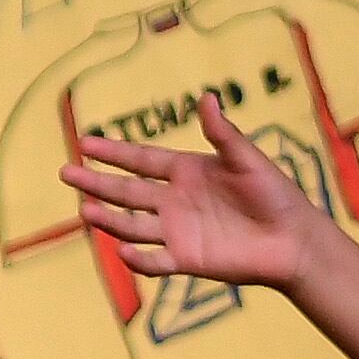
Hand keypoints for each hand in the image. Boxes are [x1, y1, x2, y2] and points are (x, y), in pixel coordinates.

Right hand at [67, 94, 323, 293]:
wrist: (293, 239)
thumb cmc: (274, 194)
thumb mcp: (248, 159)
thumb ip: (223, 134)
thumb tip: (206, 97)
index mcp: (185, 171)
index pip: (140, 160)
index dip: (113, 152)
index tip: (84, 143)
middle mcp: (174, 200)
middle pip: (126, 191)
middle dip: (96, 183)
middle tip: (66, 173)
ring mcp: (177, 231)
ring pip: (132, 225)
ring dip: (109, 219)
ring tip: (85, 211)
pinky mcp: (186, 259)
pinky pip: (155, 260)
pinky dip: (139, 259)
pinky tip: (123, 251)